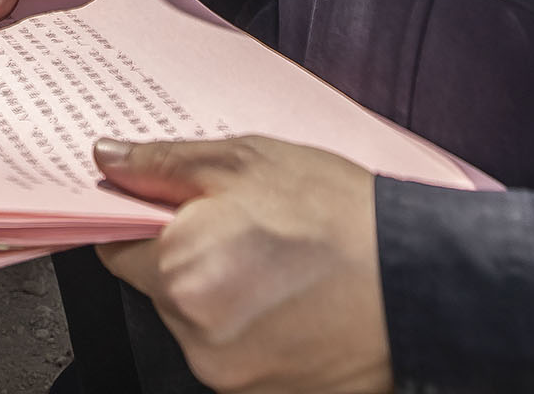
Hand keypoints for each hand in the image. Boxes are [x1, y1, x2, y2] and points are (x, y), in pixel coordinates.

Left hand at [93, 138, 388, 393]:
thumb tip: (109, 161)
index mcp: (180, 269)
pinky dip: (254, 329)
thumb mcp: (249, 161)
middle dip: (189, 256)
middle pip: (160, 287)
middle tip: (246, 227)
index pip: (117, 245)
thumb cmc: (345, 220)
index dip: (142, 220)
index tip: (168, 208)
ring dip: (223, 294)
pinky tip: (293, 299)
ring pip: (198, 322)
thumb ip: (165, 163)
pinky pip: (235, 353)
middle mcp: (195, 332)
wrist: (423, 283)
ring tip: (280, 263)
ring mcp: (230, 373)